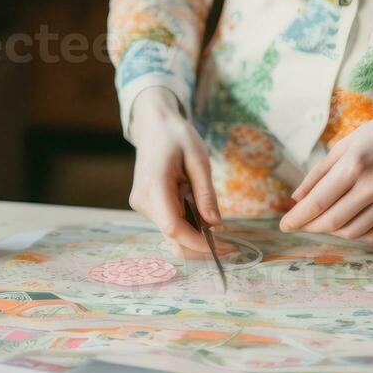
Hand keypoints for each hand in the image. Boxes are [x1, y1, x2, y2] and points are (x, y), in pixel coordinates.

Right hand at [128, 86, 236, 259]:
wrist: (153, 127)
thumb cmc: (177, 137)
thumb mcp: (198, 160)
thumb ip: (205, 193)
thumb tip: (215, 225)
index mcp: (155, 185)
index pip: (173, 227)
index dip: (198, 242)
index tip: (224, 246)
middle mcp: (144, 200)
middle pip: (172, 238)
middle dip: (200, 246)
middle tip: (230, 243)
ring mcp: (143, 205)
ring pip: (170, 235)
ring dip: (195, 236)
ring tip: (216, 223)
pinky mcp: (147, 206)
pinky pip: (168, 224)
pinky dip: (187, 227)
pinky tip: (200, 214)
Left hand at [279, 90, 372, 242]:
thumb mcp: (346, 144)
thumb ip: (320, 173)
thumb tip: (297, 199)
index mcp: (354, 164)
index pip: (318, 202)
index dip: (298, 218)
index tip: (284, 225)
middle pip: (333, 221)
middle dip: (310, 226)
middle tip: (300, 224)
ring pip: (353, 232)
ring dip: (332, 232)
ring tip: (322, 222)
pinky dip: (357, 235)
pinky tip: (347, 225)